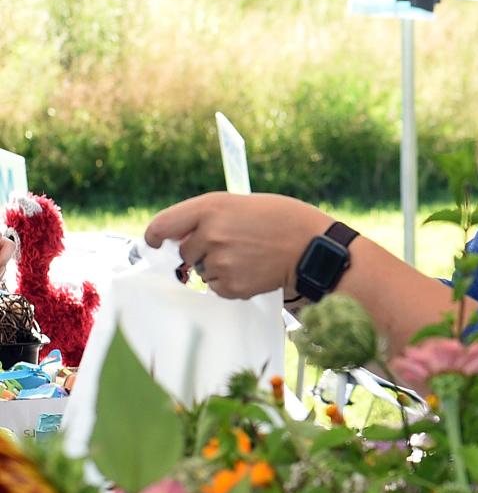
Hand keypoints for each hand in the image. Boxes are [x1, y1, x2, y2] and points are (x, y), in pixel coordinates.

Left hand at [145, 193, 327, 299]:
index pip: (163, 225)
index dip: (155, 236)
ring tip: (246, 256)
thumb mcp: (238, 204)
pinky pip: (216, 288)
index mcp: (209, 208)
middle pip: (184, 252)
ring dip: (216, 267)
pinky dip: (229, 283)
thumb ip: (207, 217)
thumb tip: (180, 239)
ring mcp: (219, 262)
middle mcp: (209, 235)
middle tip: (230, 245)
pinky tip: (251, 270)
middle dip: (200, 251)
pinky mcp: (230, 286)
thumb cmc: (279, 219)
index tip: (154, 242)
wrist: (309, 247)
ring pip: (201, 271)